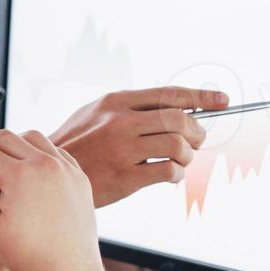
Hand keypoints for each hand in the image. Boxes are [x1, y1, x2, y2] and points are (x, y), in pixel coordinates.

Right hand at [0, 130, 100, 270]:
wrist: (68, 270)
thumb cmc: (24, 253)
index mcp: (20, 174)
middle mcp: (45, 163)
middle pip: (5, 138)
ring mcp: (65, 168)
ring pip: (31, 137)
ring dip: (9, 144)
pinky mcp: (78, 176)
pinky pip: (54, 151)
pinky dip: (35, 152)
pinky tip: (24, 167)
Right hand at [49, 87, 227, 206]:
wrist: (46, 174)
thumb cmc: (77, 145)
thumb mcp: (95, 114)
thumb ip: (130, 109)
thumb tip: (176, 108)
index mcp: (116, 101)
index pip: (170, 94)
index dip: (201, 97)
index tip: (222, 100)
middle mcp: (120, 121)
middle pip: (180, 119)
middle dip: (198, 132)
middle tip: (196, 142)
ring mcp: (122, 148)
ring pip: (178, 146)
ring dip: (188, 156)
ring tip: (180, 161)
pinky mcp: (124, 176)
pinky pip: (168, 171)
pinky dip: (176, 175)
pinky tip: (168, 176)